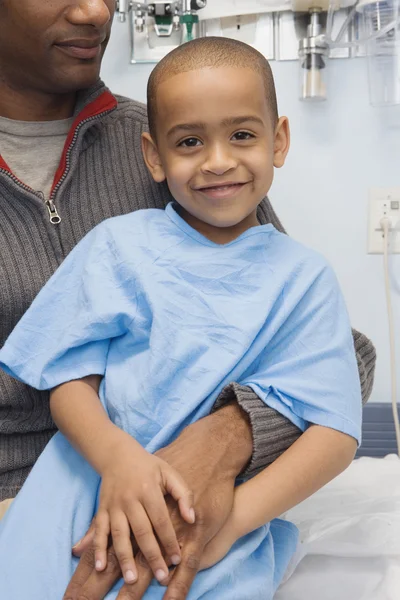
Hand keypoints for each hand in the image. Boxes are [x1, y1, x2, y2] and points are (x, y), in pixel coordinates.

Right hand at [64, 402, 251, 599]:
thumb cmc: (148, 466)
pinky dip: (98, 549)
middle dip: (152, 556)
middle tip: (161, 577)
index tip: (176, 559)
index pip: (160, 520)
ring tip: (132, 579)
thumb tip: (192, 518)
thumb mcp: (169, 473)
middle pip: (141, 532)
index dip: (169, 540)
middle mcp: (130, 500)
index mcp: (149, 490)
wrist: (117, 455)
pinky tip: (101, 566)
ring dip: (124, 558)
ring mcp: (114, 506)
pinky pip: (99, 532)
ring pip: (119, 535)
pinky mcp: (102, 510)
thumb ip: (183, 494)